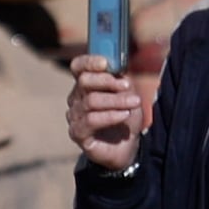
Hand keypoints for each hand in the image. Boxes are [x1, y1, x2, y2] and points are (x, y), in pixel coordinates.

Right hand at [66, 54, 145, 171]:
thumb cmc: (125, 118)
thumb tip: (119, 70)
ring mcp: (74, 116)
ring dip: (116, 101)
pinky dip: (110, 116)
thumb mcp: (128, 96)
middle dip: (108, 82)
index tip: (106, 63)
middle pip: (84, 82)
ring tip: (134, 103)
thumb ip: (121, 82)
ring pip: (91, 101)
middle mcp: (75, 99)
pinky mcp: (77, 133)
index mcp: (85, 85)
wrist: (127, 146)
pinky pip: (91, 120)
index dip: (89, 62)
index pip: (78, 67)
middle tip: (127, 86)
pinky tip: (124, 115)